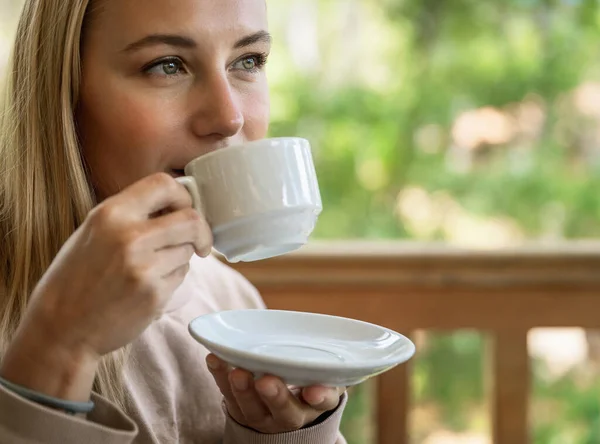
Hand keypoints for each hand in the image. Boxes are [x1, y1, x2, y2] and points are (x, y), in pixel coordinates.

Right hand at [1, 173, 211, 400]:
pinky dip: (173, 278)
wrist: (62, 328)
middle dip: (201, 231)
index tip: (186, 208)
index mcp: (111, 214)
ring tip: (155, 267)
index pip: (163, 184)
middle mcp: (130, 237)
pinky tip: (149, 285)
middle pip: (191, 220)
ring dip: (181, 257)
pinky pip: (181, 276)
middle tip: (199, 241)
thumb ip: (132, 215)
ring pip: (188, 251)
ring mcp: (145, 268)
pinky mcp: (155, 295)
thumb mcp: (94, 232)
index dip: (183, 194)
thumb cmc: (77, 278)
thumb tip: (176, 205)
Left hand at [206, 354, 345, 433]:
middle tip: (266, 381)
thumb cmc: (308, 384)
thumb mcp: (325, 381)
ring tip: (236, 372)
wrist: (283, 408)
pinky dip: (219, 376)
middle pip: (283, 411)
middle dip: (274, 396)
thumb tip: (331, 360)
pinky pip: (227, 396)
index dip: (319, 397)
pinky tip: (215, 358)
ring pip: (251, 407)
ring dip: (242, 390)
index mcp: (315, 405)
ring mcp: (261, 415)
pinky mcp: (239, 409)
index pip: (321, 403)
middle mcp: (288, 416)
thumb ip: (328, 372)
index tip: (313, 390)